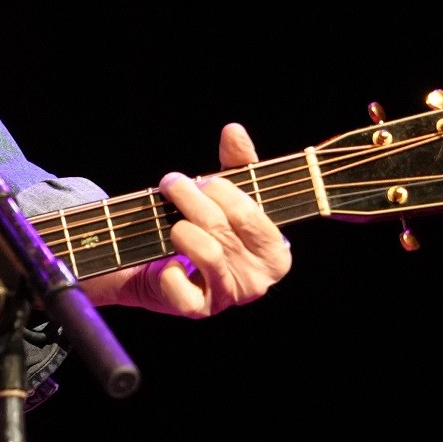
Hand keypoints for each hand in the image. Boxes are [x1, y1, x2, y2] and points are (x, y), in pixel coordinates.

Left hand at [85, 123, 291, 317]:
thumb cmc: (207, 227)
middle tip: (172, 183)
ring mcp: (229, 297)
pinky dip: (169, 271)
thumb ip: (237, 163)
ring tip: (170, 219)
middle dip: (191, 199)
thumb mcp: (227, 193)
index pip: (251, 213)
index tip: (205, 179)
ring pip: (206, 253)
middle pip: (223, 228)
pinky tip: (167, 261)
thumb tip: (234, 131)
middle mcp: (259, 279)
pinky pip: (183, 289)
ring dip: (180, 227)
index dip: (222, 191)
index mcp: (276, 252)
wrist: (166, 266)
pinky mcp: (198, 310)